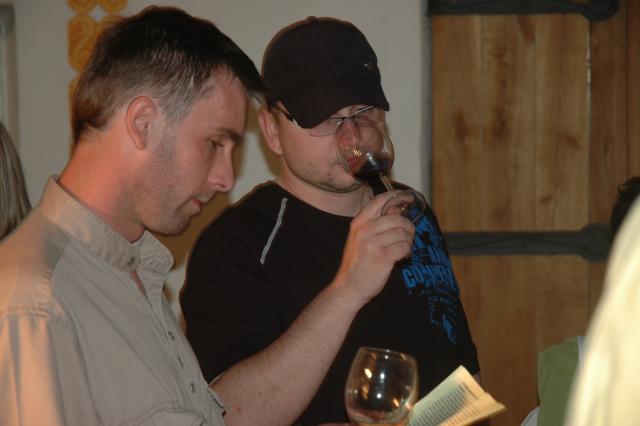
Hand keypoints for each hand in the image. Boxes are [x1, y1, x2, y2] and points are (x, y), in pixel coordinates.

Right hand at [333, 191, 414, 305]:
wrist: (348, 287)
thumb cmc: (357, 264)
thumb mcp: (361, 238)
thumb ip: (377, 223)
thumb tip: (396, 209)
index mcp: (359, 222)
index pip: (380, 201)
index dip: (397, 197)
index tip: (408, 198)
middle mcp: (365, 230)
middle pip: (398, 219)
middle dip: (407, 228)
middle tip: (406, 238)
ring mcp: (373, 243)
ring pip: (403, 233)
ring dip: (407, 242)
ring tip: (401, 250)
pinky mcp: (383, 256)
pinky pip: (405, 247)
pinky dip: (406, 253)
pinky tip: (401, 258)